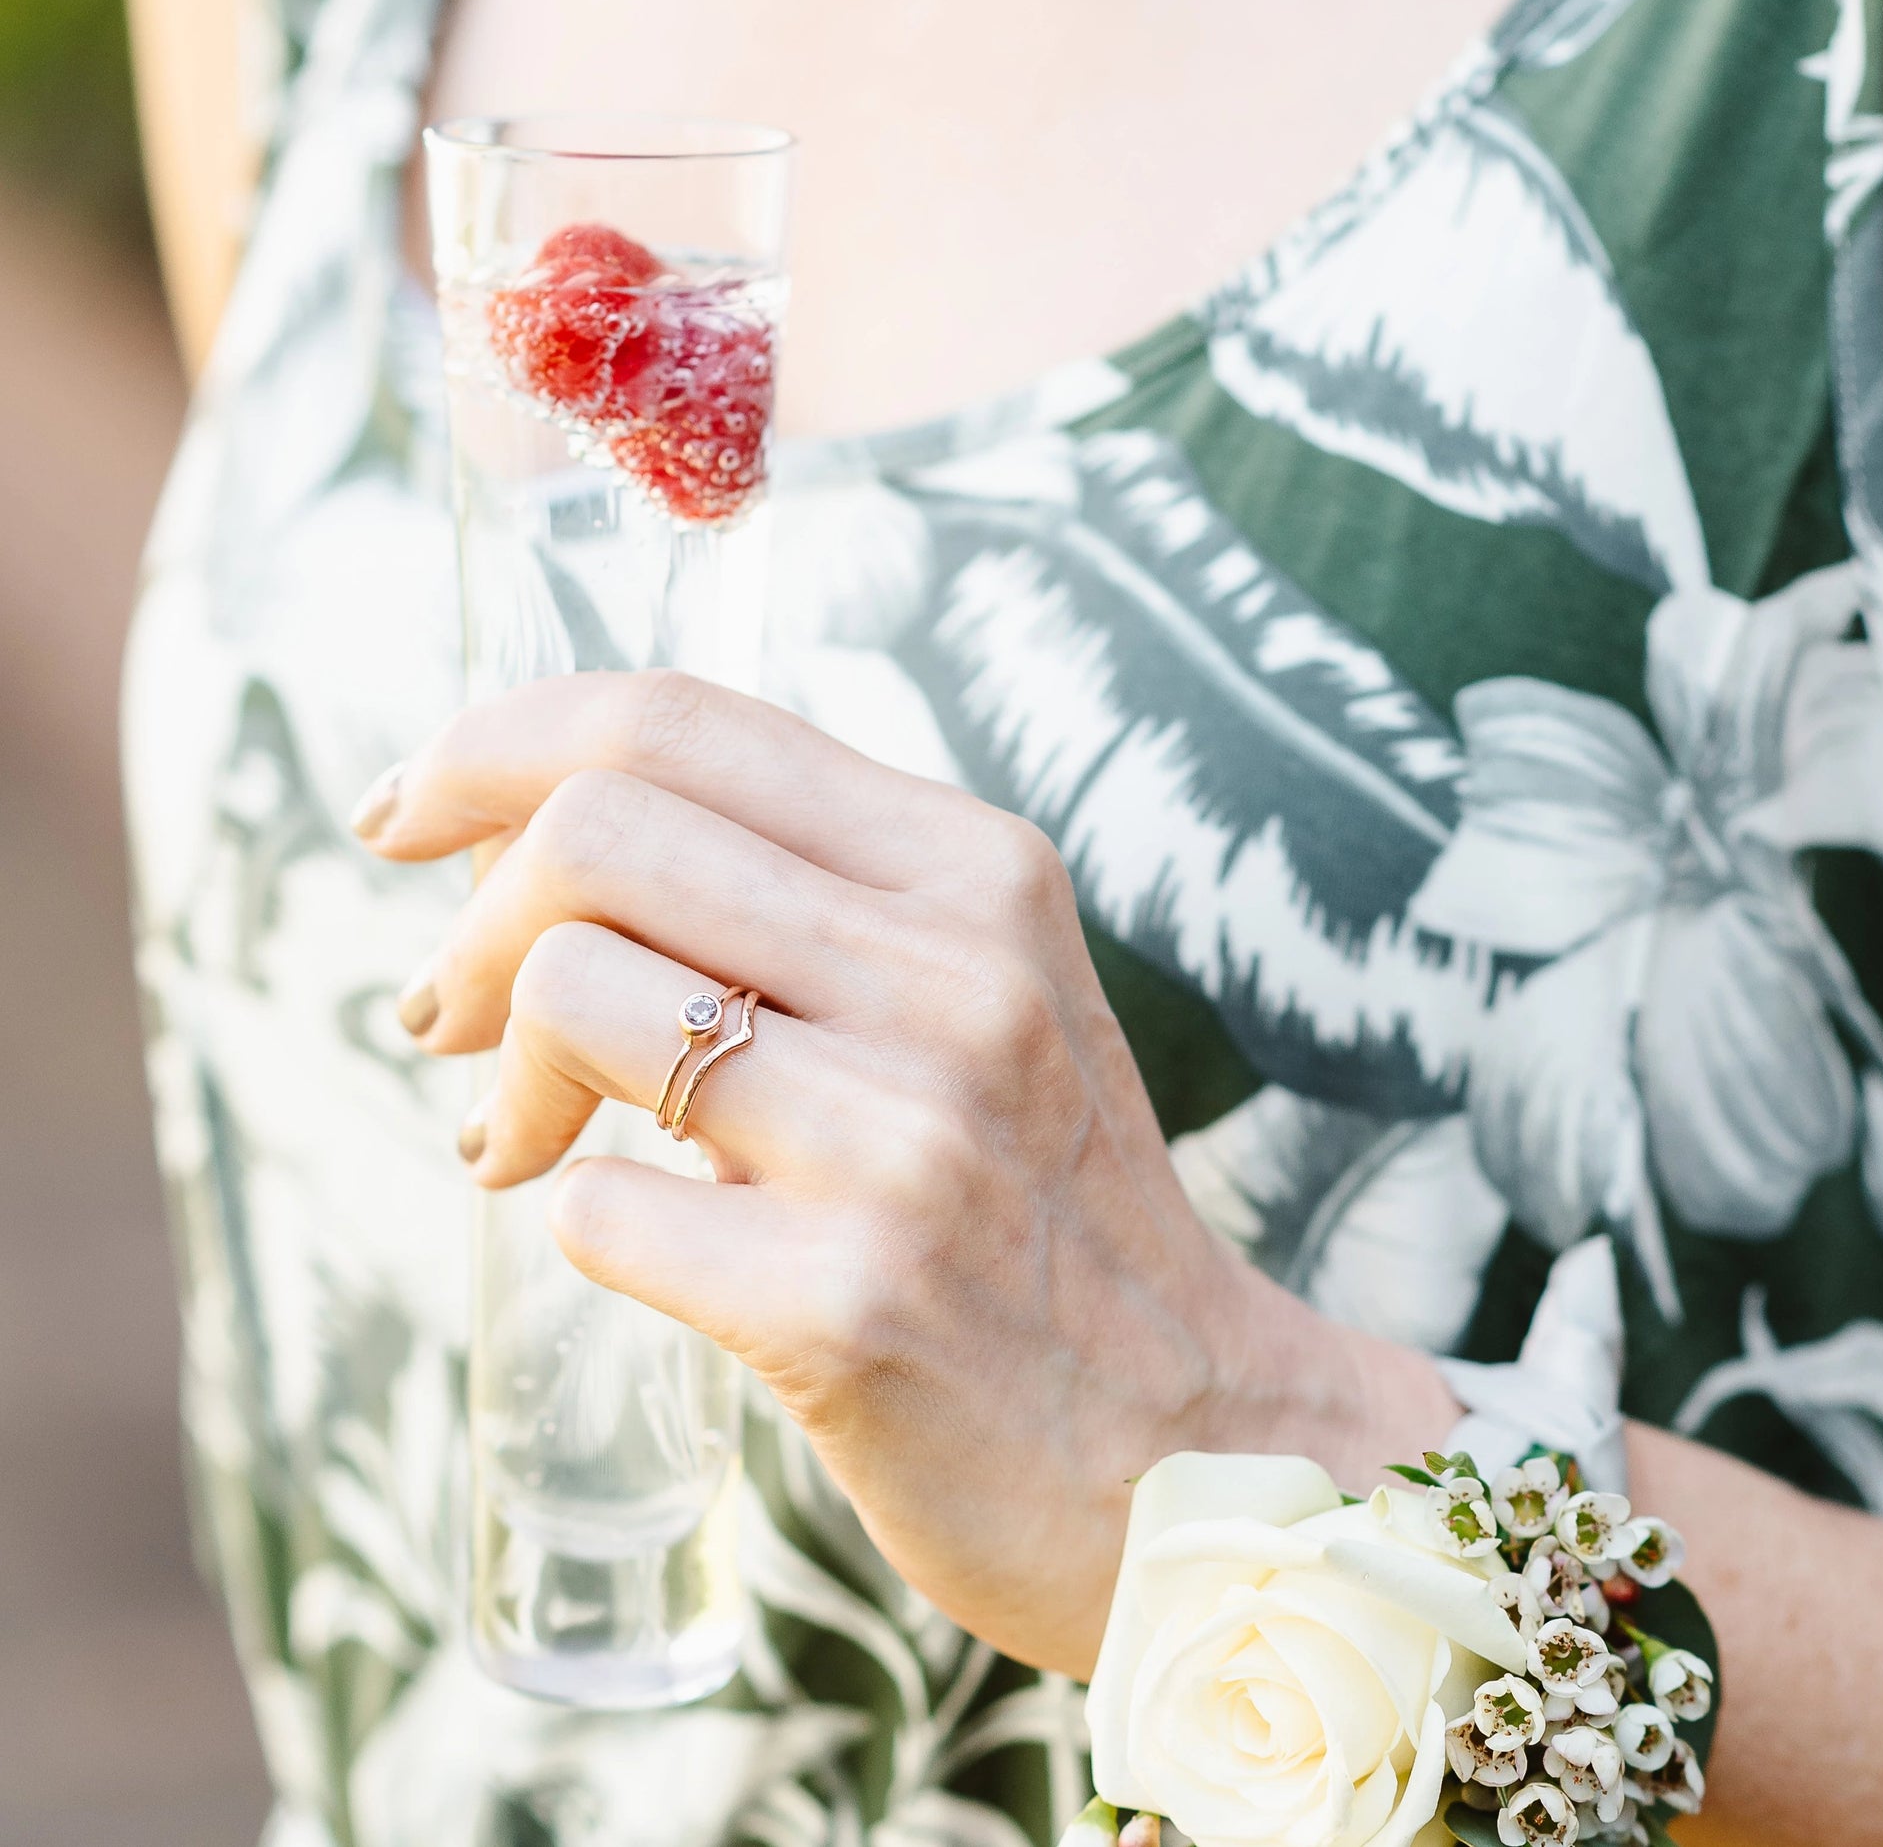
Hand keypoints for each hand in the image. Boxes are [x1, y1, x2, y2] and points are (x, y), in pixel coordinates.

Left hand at [355, 670, 1454, 1674]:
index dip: (499, 741)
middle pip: (596, 828)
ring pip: (574, 994)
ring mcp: (907, 1140)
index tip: (411, 813)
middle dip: (471, 918)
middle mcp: (955, 977)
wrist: (1193, 1442)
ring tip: (521, 1141)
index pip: (677, 720)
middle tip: (447, 1009)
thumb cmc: (1043, 1205)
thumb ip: (812, 895)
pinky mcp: (849, 1303)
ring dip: (503, 1076)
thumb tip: (548, 843)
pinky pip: (600, 1207)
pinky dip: (572, 1213)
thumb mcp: (982, 992)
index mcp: (976, 871)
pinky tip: (629, 1237)